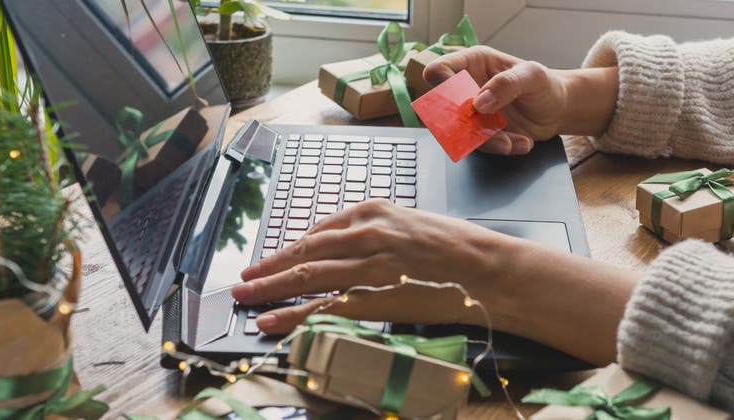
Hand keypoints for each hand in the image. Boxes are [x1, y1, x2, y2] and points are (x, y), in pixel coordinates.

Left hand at [233, 199, 516, 329]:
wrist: (488, 268)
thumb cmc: (458, 247)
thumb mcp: (412, 223)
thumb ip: (377, 232)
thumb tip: (348, 246)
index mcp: (374, 211)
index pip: (318, 230)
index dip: (289, 247)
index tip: (273, 258)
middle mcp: (364, 234)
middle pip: (303, 252)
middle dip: (269, 266)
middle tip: (244, 278)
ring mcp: (367, 266)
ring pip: (306, 277)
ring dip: (270, 288)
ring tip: (246, 297)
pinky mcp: (374, 297)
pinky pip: (324, 307)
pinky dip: (292, 315)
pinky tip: (271, 321)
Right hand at [423, 46, 618, 154]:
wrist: (558, 110)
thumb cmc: (545, 85)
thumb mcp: (533, 76)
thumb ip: (507, 84)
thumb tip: (479, 102)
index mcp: (473, 63)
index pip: (439, 71)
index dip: (442, 87)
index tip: (464, 102)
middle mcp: (467, 88)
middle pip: (442, 108)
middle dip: (463, 123)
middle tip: (487, 126)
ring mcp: (472, 113)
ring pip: (460, 132)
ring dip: (486, 140)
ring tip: (512, 140)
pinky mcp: (481, 133)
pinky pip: (480, 146)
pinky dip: (501, 147)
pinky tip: (521, 142)